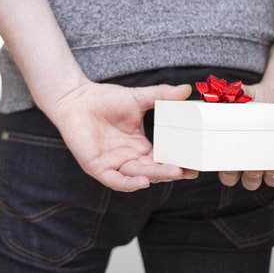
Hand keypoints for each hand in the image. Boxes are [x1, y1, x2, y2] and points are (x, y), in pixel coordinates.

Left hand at [46, 81, 197, 191]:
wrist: (76, 98)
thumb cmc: (105, 99)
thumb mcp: (138, 98)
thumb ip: (162, 95)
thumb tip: (187, 89)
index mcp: (140, 147)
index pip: (163, 160)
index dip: (179, 163)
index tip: (197, 163)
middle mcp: (129, 159)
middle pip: (154, 171)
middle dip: (172, 172)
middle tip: (190, 171)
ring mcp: (113, 164)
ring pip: (137, 177)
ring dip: (155, 176)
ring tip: (173, 172)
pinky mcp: (97, 167)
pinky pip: (115, 180)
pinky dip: (128, 183)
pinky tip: (142, 181)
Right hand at [218, 82, 273, 190]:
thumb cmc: (258, 99)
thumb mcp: (241, 95)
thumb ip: (227, 95)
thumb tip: (217, 95)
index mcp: (237, 150)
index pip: (227, 173)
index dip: (227, 175)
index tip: (228, 165)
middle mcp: (254, 160)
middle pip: (248, 181)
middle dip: (249, 177)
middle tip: (252, 163)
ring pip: (270, 180)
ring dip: (271, 177)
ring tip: (273, 163)